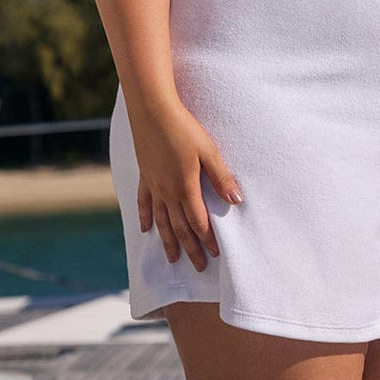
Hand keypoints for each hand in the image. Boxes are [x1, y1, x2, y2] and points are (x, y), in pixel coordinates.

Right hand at [131, 100, 243, 272]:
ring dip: (167, 241)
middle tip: (197, 267)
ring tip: (172, 259)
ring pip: (161, 221)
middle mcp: (167, 192)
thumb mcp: (208, 151)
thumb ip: (221, 177)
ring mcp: (154, 185)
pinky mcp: (144, 176)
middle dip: (189, 248)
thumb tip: (236, 200)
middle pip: (180, 227)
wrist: (153, 111)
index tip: (215, 254)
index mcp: (185, 188)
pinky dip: (145, 218)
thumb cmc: (184, 129)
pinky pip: (144, 203)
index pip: (198, 222)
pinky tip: (145, 229)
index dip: (207, 239)